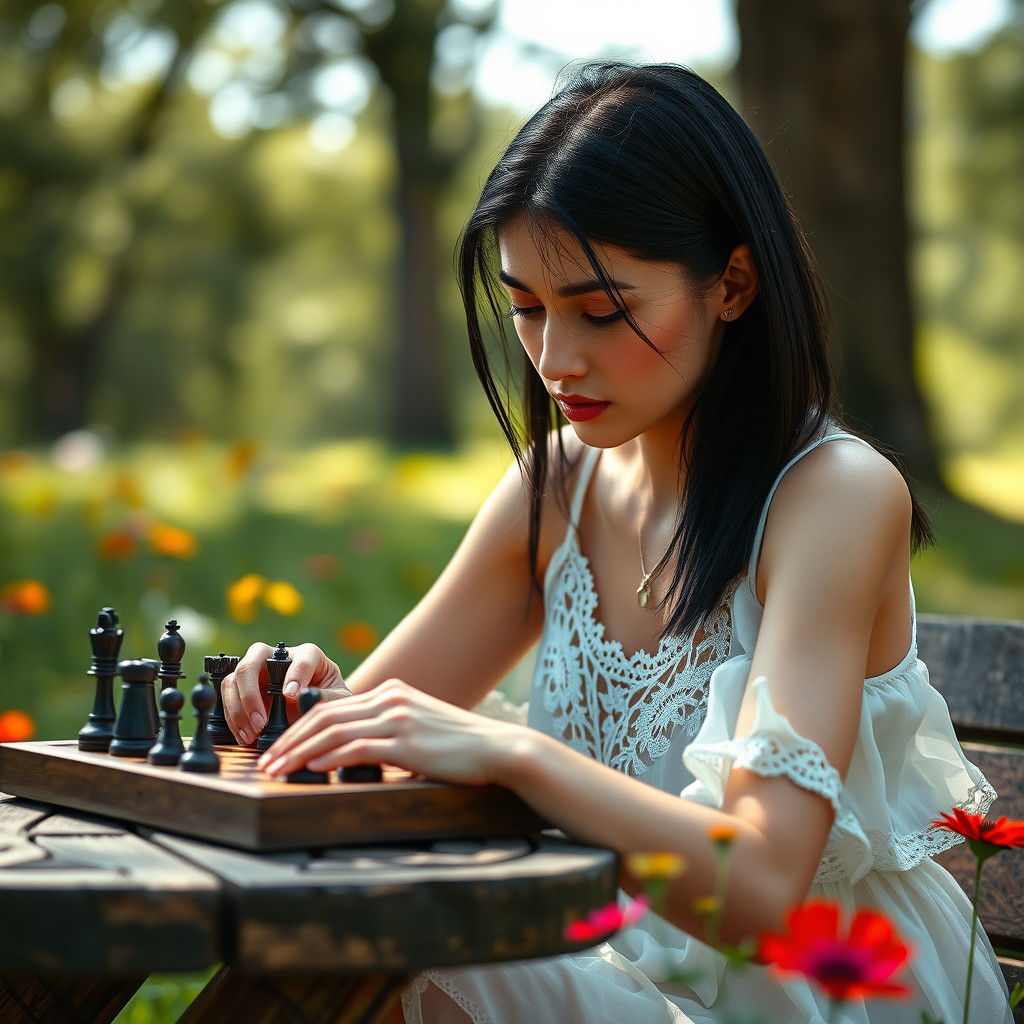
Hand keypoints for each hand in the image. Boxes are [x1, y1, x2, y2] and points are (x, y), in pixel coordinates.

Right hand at [221, 642, 351, 745]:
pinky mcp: (244, 687)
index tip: (292, 696)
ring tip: (251, 734)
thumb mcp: (337, 700)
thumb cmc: (330, 700)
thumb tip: (304, 698)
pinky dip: (232, 717)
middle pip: (255, 657)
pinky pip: (228, 696)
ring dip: (238, 708)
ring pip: (235, 677)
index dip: (296, 675)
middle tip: (261, 722)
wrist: (318, 712)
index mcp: (308, 654)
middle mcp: (279, 656)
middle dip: (252, 691)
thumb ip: (326, 698)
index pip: (302, 657)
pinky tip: (244, 736)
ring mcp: (259, 671)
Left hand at [257, 678, 523, 785]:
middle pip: (324, 716)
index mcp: (392, 693)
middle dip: (289, 741)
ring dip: (298, 753)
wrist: (497, 749)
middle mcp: (391, 699)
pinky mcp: (405, 743)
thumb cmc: (461, 747)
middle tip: (265, 762)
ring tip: (276, 771)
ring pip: (332, 731)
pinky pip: (355, 748)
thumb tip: (359, 753)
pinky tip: (309, 770)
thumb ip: (390, 732)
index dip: (299, 729)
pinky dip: (326, 758)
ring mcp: (397, 719)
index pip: (332, 708)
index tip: (279, 750)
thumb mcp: (420, 729)